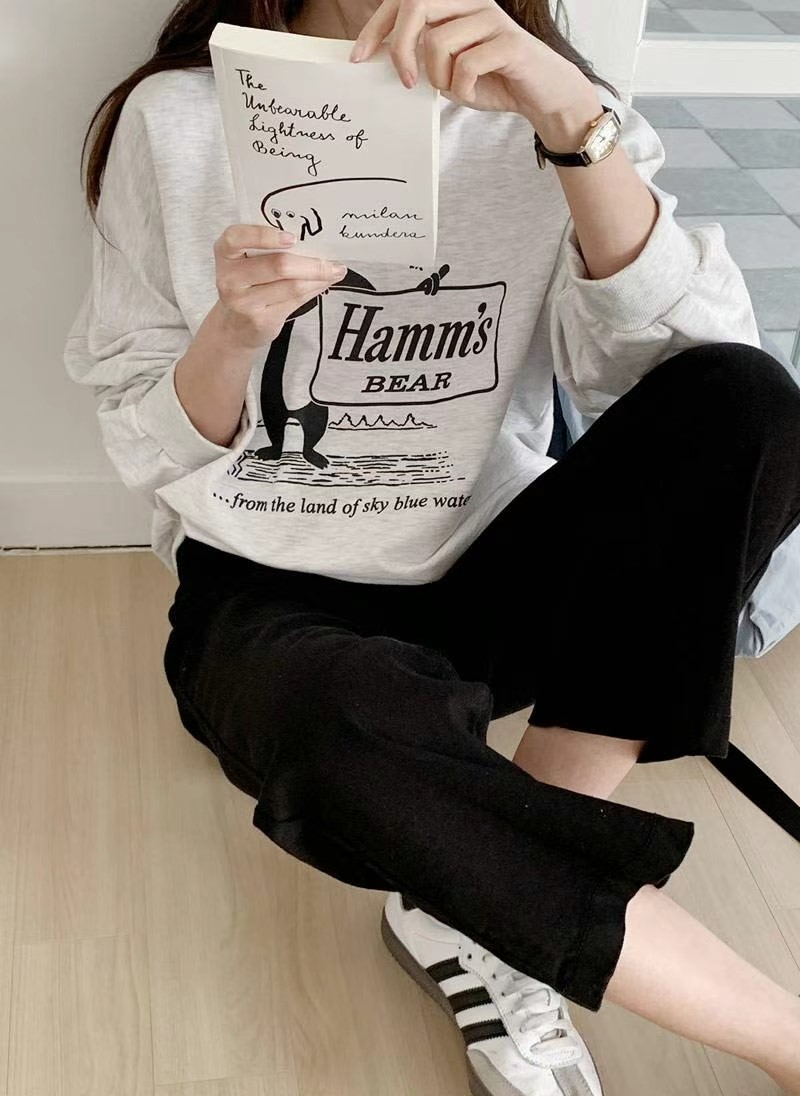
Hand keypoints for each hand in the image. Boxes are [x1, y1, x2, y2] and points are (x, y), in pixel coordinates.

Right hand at [212, 224, 346, 351]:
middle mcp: (230, 277)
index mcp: (225, 252)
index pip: (237, 237)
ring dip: (319, 277)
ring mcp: (244, 302)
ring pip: (292, 286)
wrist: (234, 325)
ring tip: (334, 271)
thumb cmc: (246, 284)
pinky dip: (314, 290)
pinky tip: (323, 284)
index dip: (265, 236)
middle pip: (278, 265)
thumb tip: (315, 240)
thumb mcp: (247, 261)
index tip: (292, 238)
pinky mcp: (260, 319)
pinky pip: (296, 301)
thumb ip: (270, 248)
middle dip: (312, 263)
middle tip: (333, 260)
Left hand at [349, 0, 598, 127]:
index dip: (377, 26)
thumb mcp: (449, 70)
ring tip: (453, 90)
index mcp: (455, 3)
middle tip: (407, 81)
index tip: (359, 57)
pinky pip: (467, 65)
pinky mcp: (509, 43)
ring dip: (438, 77)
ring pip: (439, 40)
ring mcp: (492, 19)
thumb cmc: (495, 81)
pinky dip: (462, 90)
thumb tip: (382, 60)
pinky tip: (472, 95)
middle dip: (400, 46)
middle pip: (416, 4)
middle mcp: (472, 1)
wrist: (543, 97)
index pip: (404, 0)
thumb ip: (422, 58)